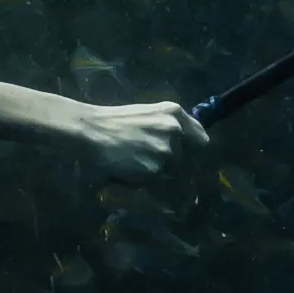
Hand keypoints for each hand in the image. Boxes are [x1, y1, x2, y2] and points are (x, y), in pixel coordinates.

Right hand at [73, 98, 201, 174]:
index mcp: (174, 114)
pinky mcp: (154, 169)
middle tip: (142, 155)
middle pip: (182, 158)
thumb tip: (202, 142)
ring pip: (168, 171)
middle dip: (167, 161)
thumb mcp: (151, 112)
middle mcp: (175, 131)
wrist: (90, 130)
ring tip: (132, 160)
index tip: (188, 156)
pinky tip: (126, 167)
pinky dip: (141, 178)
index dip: (194, 149)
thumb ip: (176, 124)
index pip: (200, 139)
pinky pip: (153, 180)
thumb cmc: (115, 120)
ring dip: (153, 171)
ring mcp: (165, 151)